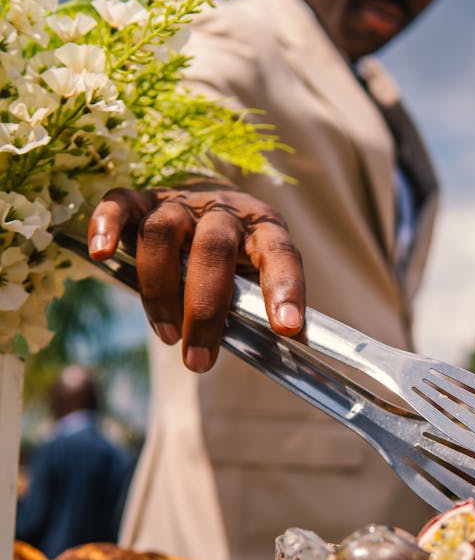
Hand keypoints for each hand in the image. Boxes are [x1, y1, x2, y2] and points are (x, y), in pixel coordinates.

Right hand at [88, 179, 304, 371]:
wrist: (209, 201)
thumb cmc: (235, 257)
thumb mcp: (255, 278)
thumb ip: (256, 305)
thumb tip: (280, 348)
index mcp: (263, 229)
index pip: (280, 255)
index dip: (284, 290)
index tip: (288, 328)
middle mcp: (223, 211)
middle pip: (212, 249)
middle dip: (204, 310)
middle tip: (199, 360)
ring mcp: (180, 202)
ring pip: (162, 233)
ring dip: (160, 290)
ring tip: (168, 336)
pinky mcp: (142, 199)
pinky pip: (120, 204)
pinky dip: (106, 226)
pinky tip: (101, 254)